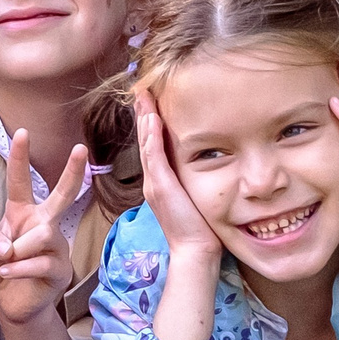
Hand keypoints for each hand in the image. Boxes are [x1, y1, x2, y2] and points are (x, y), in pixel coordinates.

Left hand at [0, 130, 87, 325]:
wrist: (13, 304)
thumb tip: (7, 244)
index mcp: (23, 212)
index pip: (20, 181)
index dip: (20, 157)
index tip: (21, 132)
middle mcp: (45, 224)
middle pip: (63, 194)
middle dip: (73, 171)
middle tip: (81, 148)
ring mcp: (57, 246)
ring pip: (42, 235)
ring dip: (19, 248)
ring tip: (5, 261)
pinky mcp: (62, 269)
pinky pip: (41, 262)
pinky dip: (19, 267)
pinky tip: (7, 271)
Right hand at [135, 91, 221, 264]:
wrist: (193, 249)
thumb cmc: (197, 226)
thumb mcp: (191, 196)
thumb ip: (187, 178)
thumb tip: (198, 159)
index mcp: (159, 179)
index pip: (152, 144)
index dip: (149, 121)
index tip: (149, 100)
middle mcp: (153, 178)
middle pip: (144, 139)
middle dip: (142, 113)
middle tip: (140, 89)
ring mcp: (154, 183)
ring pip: (146, 144)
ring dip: (144, 119)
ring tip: (143, 97)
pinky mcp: (161, 187)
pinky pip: (154, 158)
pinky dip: (151, 138)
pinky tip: (152, 121)